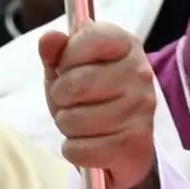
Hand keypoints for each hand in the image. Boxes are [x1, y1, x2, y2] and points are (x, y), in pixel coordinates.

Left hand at [39, 22, 158, 188]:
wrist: (121, 144)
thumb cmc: (91, 98)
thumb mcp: (68, 70)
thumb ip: (56, 52)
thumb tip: (48, 38)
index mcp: (125, 45)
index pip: (91, 38)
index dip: (68, 57)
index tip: (71, 68)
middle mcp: (140, 73)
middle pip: (76, 84)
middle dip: (61, 98)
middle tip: (72, 102)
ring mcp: (140, 109)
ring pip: (74, 120)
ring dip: (67, 126)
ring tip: (82, 123)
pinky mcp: (134, 144)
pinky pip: (80, 149)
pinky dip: (75, 150)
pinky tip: (90, 143)